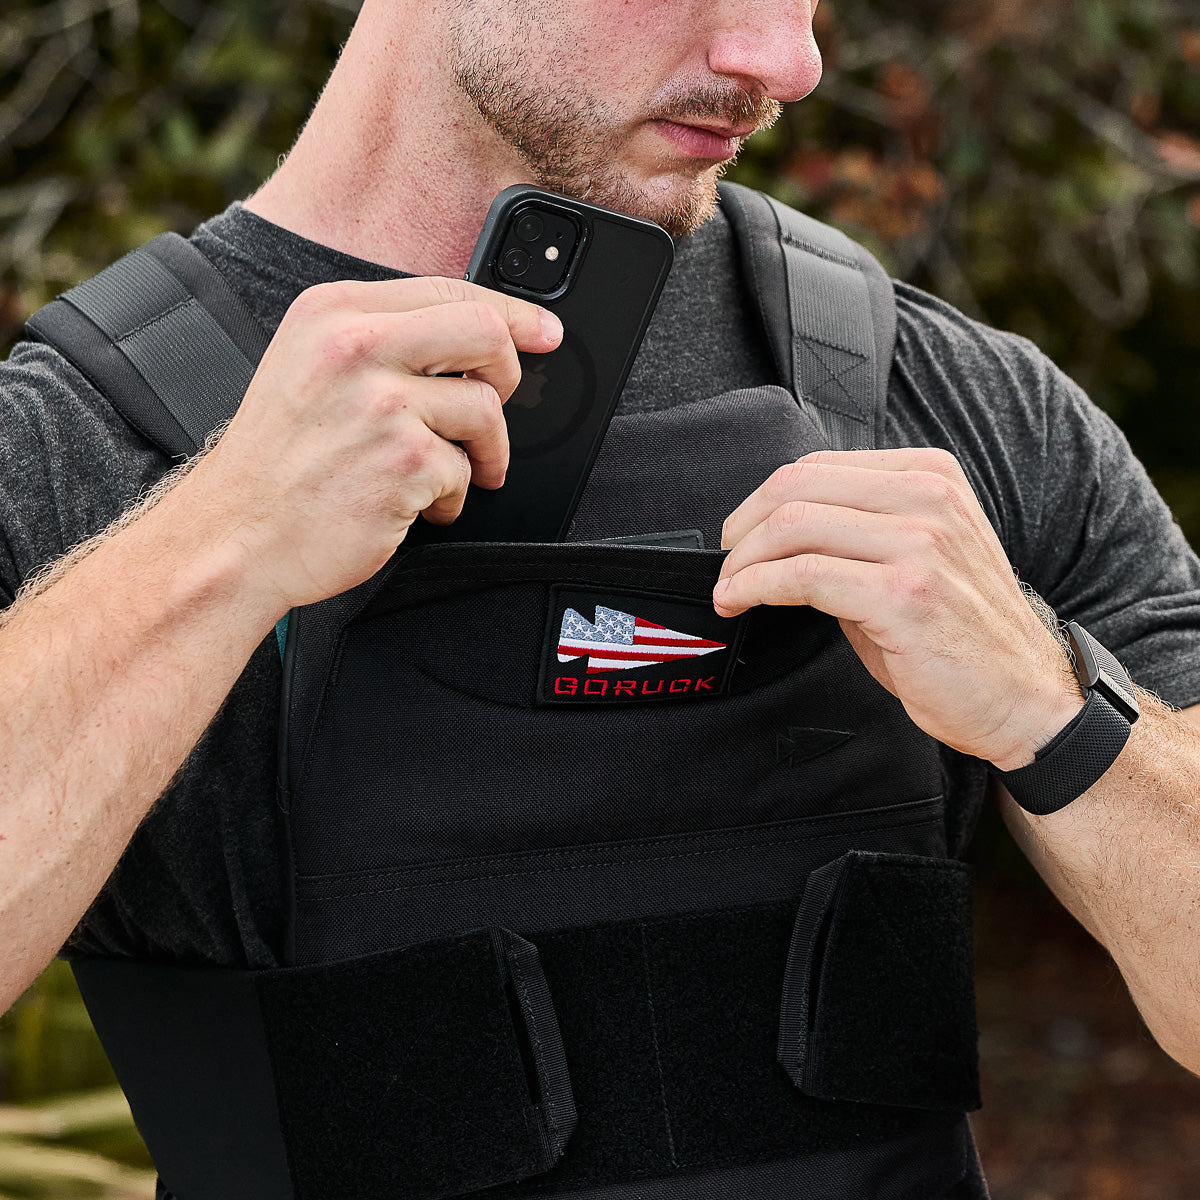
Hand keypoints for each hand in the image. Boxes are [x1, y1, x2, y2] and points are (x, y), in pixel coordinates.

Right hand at [187, 275, 562, 609]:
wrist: (236, 537)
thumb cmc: (276, 463)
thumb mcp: (309, 368)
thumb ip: (382, 341)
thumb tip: (477, 337)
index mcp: (334, 313)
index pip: (449, 290)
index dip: (512, 312)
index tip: (545, 330)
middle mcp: (356, 348)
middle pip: (486, 333)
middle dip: (509, 374)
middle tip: (497, 406)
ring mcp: (382, 405)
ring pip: (484, 411)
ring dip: (479, 454)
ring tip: (443, 476)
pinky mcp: (404, 462)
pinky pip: (463, 472)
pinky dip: (448, 498)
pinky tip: (412, 504)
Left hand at [713, 447, 1082, 768]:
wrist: (1026, 700)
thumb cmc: (962, 636)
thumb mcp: (916, 559)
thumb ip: (857, 532)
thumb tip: (775, 535)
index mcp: (931, 477)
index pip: (817, 466)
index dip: (761, 502)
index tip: (738, 537)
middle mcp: (929, 499)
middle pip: (797, 487)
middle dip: (742, 527)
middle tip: (724, 563)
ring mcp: (921, 543)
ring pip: (793, 525)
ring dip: (742, 561)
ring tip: (728, 589)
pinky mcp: (903, 594)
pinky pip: (802, 575)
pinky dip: (755, 586)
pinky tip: (739, 603)